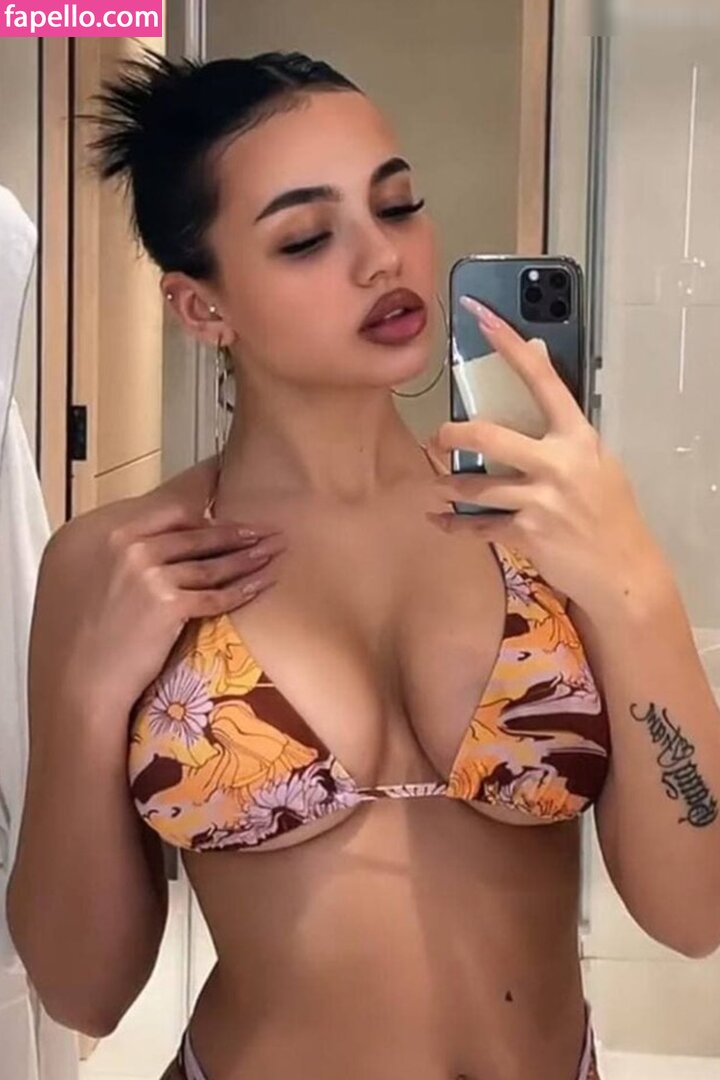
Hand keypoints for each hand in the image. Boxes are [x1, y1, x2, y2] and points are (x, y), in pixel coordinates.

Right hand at [45, 496, 284, 712]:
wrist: (74, 681)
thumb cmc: (73, 632)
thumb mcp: (78, 572)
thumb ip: (115, 546)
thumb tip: (156, 532)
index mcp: (100, 528)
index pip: (164, 501)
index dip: (202, 485)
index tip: (226, 470)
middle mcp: (123, 542)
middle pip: (194, 528)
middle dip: (233, 527)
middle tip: (263, 526)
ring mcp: (146, 572)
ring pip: (210, 559)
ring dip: (248, 555)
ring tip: (272, 549)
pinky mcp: (166, 605)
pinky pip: (215, 594)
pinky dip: (243, 589)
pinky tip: (261, 583)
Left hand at [427, 296, 670, 610]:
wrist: (623, 569)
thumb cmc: (608, 510)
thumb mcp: (595, 458)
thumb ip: (563, 423)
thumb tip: (539, 364)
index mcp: (578, 436)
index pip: (541, 379)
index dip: (509, 345)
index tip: (482, 316)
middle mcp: (559, 463)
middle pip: (489, 435)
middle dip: (454, 435)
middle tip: (440, 437)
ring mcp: (542, 500)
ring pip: (475, 485)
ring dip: (449, 485)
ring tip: (438, 484)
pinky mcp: (527, 533)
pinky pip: (477, 526)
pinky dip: (454, 525)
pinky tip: (440, 521)